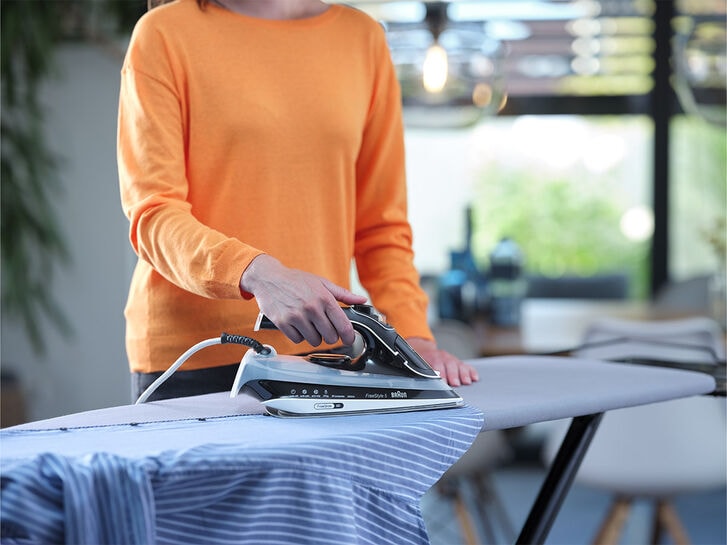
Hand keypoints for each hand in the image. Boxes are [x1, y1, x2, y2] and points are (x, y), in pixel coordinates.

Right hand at [240, 254, 367, 345]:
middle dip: (329, 335)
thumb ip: (343, 294)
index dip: (349, 336)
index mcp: (324, 298)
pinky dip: (298, 335)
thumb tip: (362, 300)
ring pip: (314, 340)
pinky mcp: (283, 323)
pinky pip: (297, 340)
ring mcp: (297, 316)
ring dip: (313, 336)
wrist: (268, 278)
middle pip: (329, 337)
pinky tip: (297, 325)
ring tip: (309, 324)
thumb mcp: (321, 283)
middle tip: (324, 328)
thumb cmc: (295, 280)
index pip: (343, 325)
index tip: (349, 339)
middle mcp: (312, 308)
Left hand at [406, 337, 478, 386]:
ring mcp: (451, 359)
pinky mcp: (458, 362)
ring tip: (466, 382)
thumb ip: (420, 370)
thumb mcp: (417, 363)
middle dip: (453, 375)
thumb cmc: (421, 360)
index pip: (436, 363)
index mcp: (431, 357)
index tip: (442, 380)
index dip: (440, 372)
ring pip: (459, 365)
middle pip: (449, 365)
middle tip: (456, 383)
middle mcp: (442, 357)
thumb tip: (419, 379)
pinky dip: (471, 372)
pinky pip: (466, 366)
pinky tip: (474, 378)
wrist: (424, 350)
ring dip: (463, 374)